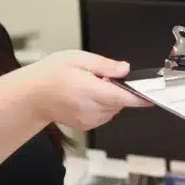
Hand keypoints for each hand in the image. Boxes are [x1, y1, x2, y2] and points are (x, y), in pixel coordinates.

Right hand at [27, 50, 147, 130]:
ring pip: (113, 109)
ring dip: (109, 98)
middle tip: (99, 78)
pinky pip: (104, 115)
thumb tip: (125, 69)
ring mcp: (89, 120)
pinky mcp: (86, 125)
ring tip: (88, 87)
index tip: (153, 96)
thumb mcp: (78, 58)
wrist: (31, 95)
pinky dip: (102, 106)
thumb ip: (105, 65)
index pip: (124, 98)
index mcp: (91, 91)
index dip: (141, 98)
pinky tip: (85, 96)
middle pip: (120, 102)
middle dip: (117, 90)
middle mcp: (92, 109)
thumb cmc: (50, 74)